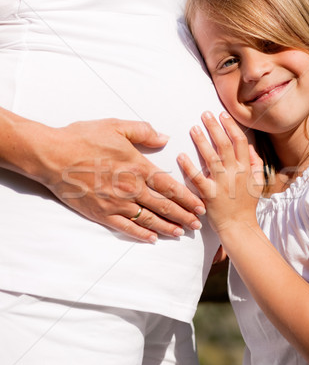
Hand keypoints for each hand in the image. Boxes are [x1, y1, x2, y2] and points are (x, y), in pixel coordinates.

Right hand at [36, 119, 204, 241]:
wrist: (53, 155)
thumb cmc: (83, 138)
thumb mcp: (116, 126)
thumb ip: (144, 132)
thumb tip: (165, 138)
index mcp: (137, 167)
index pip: (170, 186)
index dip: (188, 198)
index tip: (201, 205)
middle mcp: (130, 188)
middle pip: (164, 206)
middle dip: (183, 216)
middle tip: (197, 224)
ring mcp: (116, 203)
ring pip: (148, 219)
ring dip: (167, 227)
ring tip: (180, 232)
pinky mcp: (101, 213)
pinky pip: (125, 227)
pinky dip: (140, 234)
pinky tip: (152, 238)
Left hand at [177, 111, 263, 234]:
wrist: (239, 226)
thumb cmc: (247, 204)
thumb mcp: (257, 182)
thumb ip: (256, 163)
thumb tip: (250, 146)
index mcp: (246, 169)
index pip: (239, 141)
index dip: (230, 126)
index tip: (222, 115)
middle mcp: (235, 174)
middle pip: (224, 145)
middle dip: (214, 127)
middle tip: (205, 114)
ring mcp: (222, 184)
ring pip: (211, 158)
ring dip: (201, 141)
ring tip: (194, 128)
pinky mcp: (209, 195)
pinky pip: (198, 178)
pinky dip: (189, 166)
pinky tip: (181, 155)